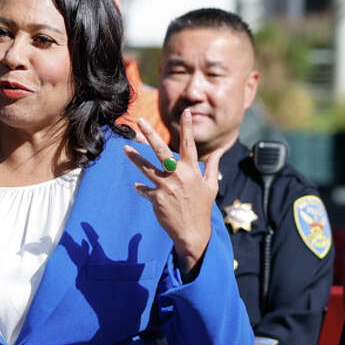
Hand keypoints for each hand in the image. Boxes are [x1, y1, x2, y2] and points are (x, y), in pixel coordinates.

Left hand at [124, 113, 222, 275]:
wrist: (193, 233)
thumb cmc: (202, 207)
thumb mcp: (211, 186)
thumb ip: (212, 166)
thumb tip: (219, 151)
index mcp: (192, 171)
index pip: (190, 144)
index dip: (188, 127)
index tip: (186, 111)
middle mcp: (179, 176)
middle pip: (162, 150)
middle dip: (150, 134)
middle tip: (140, 121)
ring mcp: (167, 187)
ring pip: (146, 168)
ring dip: (135, 158)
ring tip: (125, 148)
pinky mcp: (157, 199)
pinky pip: (145, 190)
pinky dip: (140, 188)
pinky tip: (136, 187)